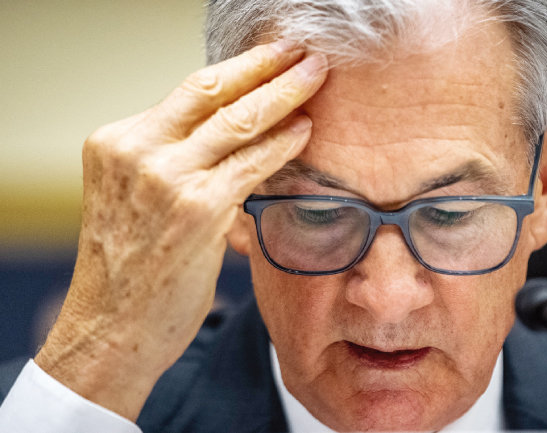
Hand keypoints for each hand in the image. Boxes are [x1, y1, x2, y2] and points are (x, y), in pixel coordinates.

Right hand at [34, 41, 327, 420]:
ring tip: (316, 77)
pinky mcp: (196, 209)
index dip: (236, 70)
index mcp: (116, 142)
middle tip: (302, 51)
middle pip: (211, 91)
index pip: (187, 93)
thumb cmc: (133, 268)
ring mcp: (164, 178)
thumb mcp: (138, 198)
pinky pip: (252, 164)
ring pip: (237, 120)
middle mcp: (135, 150)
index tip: (269, 57)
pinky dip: (283, 144)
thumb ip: (175, 160)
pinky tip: (305, 130)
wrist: (112, 328)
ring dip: (284, 95)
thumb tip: (234, 132)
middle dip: (265, 66)